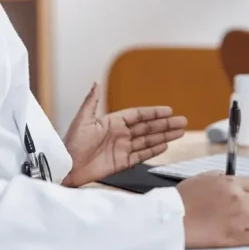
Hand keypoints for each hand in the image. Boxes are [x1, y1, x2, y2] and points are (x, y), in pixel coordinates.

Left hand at [61, 83, 187, 186]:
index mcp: (112, 122)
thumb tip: (96, 82)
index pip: (138, 115)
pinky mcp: (121, 163)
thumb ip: (91, 101)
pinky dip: (153, 151)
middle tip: (182, 122)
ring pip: (148, 141)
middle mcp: (119, 134)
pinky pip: (141, 155)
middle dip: (165, 124)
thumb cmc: (71, 143)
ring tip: (180, 133)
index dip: (153, 113)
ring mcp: (122, 148)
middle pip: (147, 128)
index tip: (168, 110)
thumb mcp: (82, 120)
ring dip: (164, 136)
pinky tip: (165, 146)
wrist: (66, 167)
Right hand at [176, 172, 248, 247]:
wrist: (172, 219)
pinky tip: (240, 235)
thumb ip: (219, 177)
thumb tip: (227, 179)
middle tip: (246, 215)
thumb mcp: (200, 179)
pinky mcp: (235, 237)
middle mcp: (239, 199)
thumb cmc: (181, 200)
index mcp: (230, 183)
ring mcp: (239, 218)